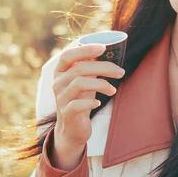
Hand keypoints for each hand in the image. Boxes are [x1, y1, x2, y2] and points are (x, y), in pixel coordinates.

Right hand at [50, 43, 124, 167]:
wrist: (72, 128)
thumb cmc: (80, 100)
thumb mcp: (84, 81)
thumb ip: (89, 67)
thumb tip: (106, 50)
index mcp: (60, 72)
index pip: (68, 55)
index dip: (84, 50)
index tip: (103, 48)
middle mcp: (57, 83)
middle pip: (79, 68)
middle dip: (103, 67)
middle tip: (120, 72)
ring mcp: (60, 98)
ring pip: (79, 83)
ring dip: (101, 84)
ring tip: (113, 90)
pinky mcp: (66, 113)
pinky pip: (78, 104)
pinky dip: (91, 102)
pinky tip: (98, 103)